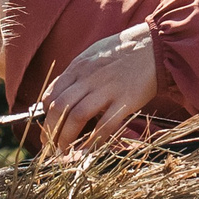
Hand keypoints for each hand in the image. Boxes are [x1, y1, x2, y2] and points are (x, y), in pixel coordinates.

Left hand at [39, 23, 159, 151]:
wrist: (154, 47)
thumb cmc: (123, 51)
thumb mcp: (93, 54)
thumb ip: (76, 73)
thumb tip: (59, 92)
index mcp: (78, 67)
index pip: (52, 94)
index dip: (44, 115)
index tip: (47, 128)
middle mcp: (88, 77)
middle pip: (59, 107)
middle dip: (50, 130)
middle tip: (49, 145)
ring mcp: (107, 89)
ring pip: (77, 116)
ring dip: (66, 138)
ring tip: (64, 151)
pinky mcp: (125, 100)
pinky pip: (105, 125)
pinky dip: (93, 142)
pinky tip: (87, 151)